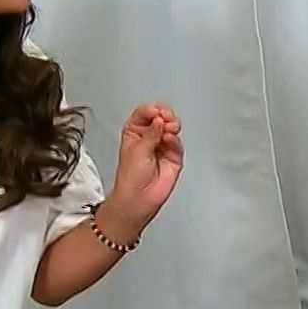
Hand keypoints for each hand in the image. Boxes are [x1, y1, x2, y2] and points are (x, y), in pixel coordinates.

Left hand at [108, 103, 183, 235]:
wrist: (139, 198)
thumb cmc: (130, 178)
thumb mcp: (137, 149)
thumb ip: (151, 132)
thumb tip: (160, 120)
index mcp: (134, 132)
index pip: (144, 113)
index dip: (151, 110)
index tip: (155, 112)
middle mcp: (149, 137)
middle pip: (161, 117)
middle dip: (165, 115)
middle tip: (165, 118)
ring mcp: (162, 146)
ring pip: (171, 128)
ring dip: (172, 125)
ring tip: (169, 129)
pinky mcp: (173, 157)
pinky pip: (177, 143)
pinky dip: (175, 139)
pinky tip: (170, 139)